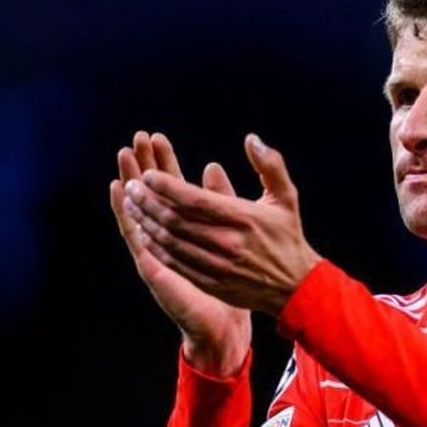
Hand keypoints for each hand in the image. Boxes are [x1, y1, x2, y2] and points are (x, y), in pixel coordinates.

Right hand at [110, 131, 251, 376]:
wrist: (227, 320)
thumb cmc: (235, 278)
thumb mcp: (235, 230)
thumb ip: (224, 200)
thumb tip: (212, 165)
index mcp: (189, 226)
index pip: (171, 187)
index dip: (162, 162)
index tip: (156, 137)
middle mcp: (168, 236)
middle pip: (151, 193)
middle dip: (144, 164)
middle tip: (137, 136)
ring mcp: (156, 250)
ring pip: (138, 208)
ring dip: (130, 180)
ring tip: (125, 153)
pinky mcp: (149, 264)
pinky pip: (132, 233)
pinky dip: (122, 210)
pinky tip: (117, 189)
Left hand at [122, 134, 321, 316]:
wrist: (295, 287)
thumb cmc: (287, 236)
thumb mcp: (286, 197)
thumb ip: (270, 165)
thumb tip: (252, 138)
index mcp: (243, 218)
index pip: (194, 200)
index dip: (166, 186)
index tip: (147, 175)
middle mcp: (228, 243)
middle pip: (175, 220)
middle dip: (148, 202)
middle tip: (131, 186)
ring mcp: (217, 266)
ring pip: (171, 242)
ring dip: (147, 222)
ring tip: (131, 205)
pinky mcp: (211, 283)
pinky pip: (176, 263)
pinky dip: (157, 247)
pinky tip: (144, 233)